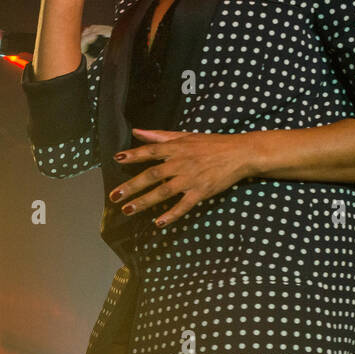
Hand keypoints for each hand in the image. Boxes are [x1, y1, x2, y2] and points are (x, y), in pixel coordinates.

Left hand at [109, 128, 253, 226]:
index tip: (117, 159)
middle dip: (132, 186)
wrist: (240, 154)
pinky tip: (159, 222)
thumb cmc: (212, 144)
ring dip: (145, 202)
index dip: (134, 155)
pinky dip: (171, 214)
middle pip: (152, 175)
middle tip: (114, 196)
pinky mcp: (202, 192)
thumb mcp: (185, 136)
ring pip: (164, 192)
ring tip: (128, 210)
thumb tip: (137, 131)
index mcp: (177, 147)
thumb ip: (159, 136)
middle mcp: (181, 163)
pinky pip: (184, 205)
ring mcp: (191, 179)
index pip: (151, 151)